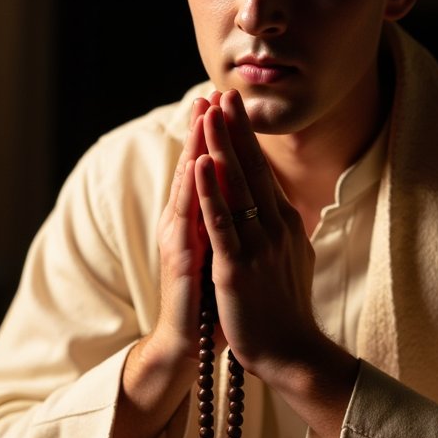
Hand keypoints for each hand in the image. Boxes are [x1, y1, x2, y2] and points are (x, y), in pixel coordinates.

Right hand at [149, 93, 217, 365]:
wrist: (192, 345)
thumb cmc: (214, 302)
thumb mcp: (229, 257)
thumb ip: (234, 229)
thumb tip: (255, 206)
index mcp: (201, 222)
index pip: (213, 172)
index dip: (221, 139)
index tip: (230, 105)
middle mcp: (187, 224)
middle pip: (197, 168)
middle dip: (208, 129)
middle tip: (215, 92)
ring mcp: (181, 238)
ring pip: (189, 183)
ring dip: (197, 145)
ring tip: (204, 112)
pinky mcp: (182, 257)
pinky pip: (190, 217)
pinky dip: (195, 188)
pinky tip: (198, 162)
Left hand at [193, 90, 321, 381]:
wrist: (292, 353)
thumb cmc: (288, 310)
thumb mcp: (293, 260)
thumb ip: (285, 231)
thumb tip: (284, 210)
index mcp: (285, 224)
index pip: (263, 171)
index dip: (247, 137)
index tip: (235, 108)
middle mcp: (275, 227)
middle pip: (251, 168)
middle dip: (235, 129)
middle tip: (223, 92)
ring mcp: (258, 245)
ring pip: (236, 187)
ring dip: (220, 147)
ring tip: (207, 114)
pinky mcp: (238, 267)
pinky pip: (222, 222)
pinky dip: (210, 192)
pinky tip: (200, 165)